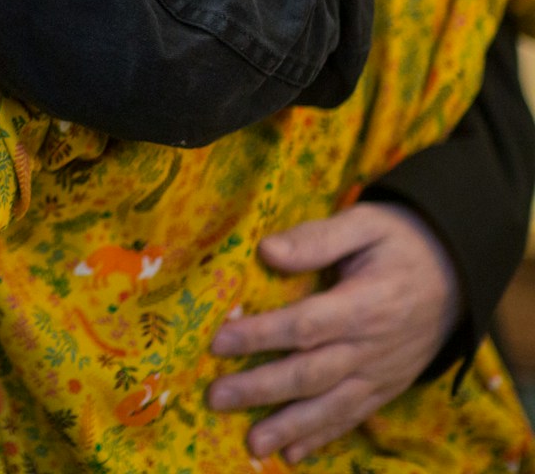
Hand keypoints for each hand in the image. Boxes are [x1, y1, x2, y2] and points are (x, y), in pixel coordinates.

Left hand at [207, 202, 460, 463]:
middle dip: (262, 388)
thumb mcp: (365, 223)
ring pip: (332, 405)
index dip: (261, 336)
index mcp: (364, 303)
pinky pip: (353, 415)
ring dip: (291, 426)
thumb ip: (318, 238)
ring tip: (253, 444)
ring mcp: (381, 372)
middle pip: (311, 372)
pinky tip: (292, 454)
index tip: (217, 343)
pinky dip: (323, 436)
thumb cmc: (401, 241)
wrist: (458, 272)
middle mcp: (372, 346)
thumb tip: (267, 250)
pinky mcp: (387, 386)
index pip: (305, 325)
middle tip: (216, 397)